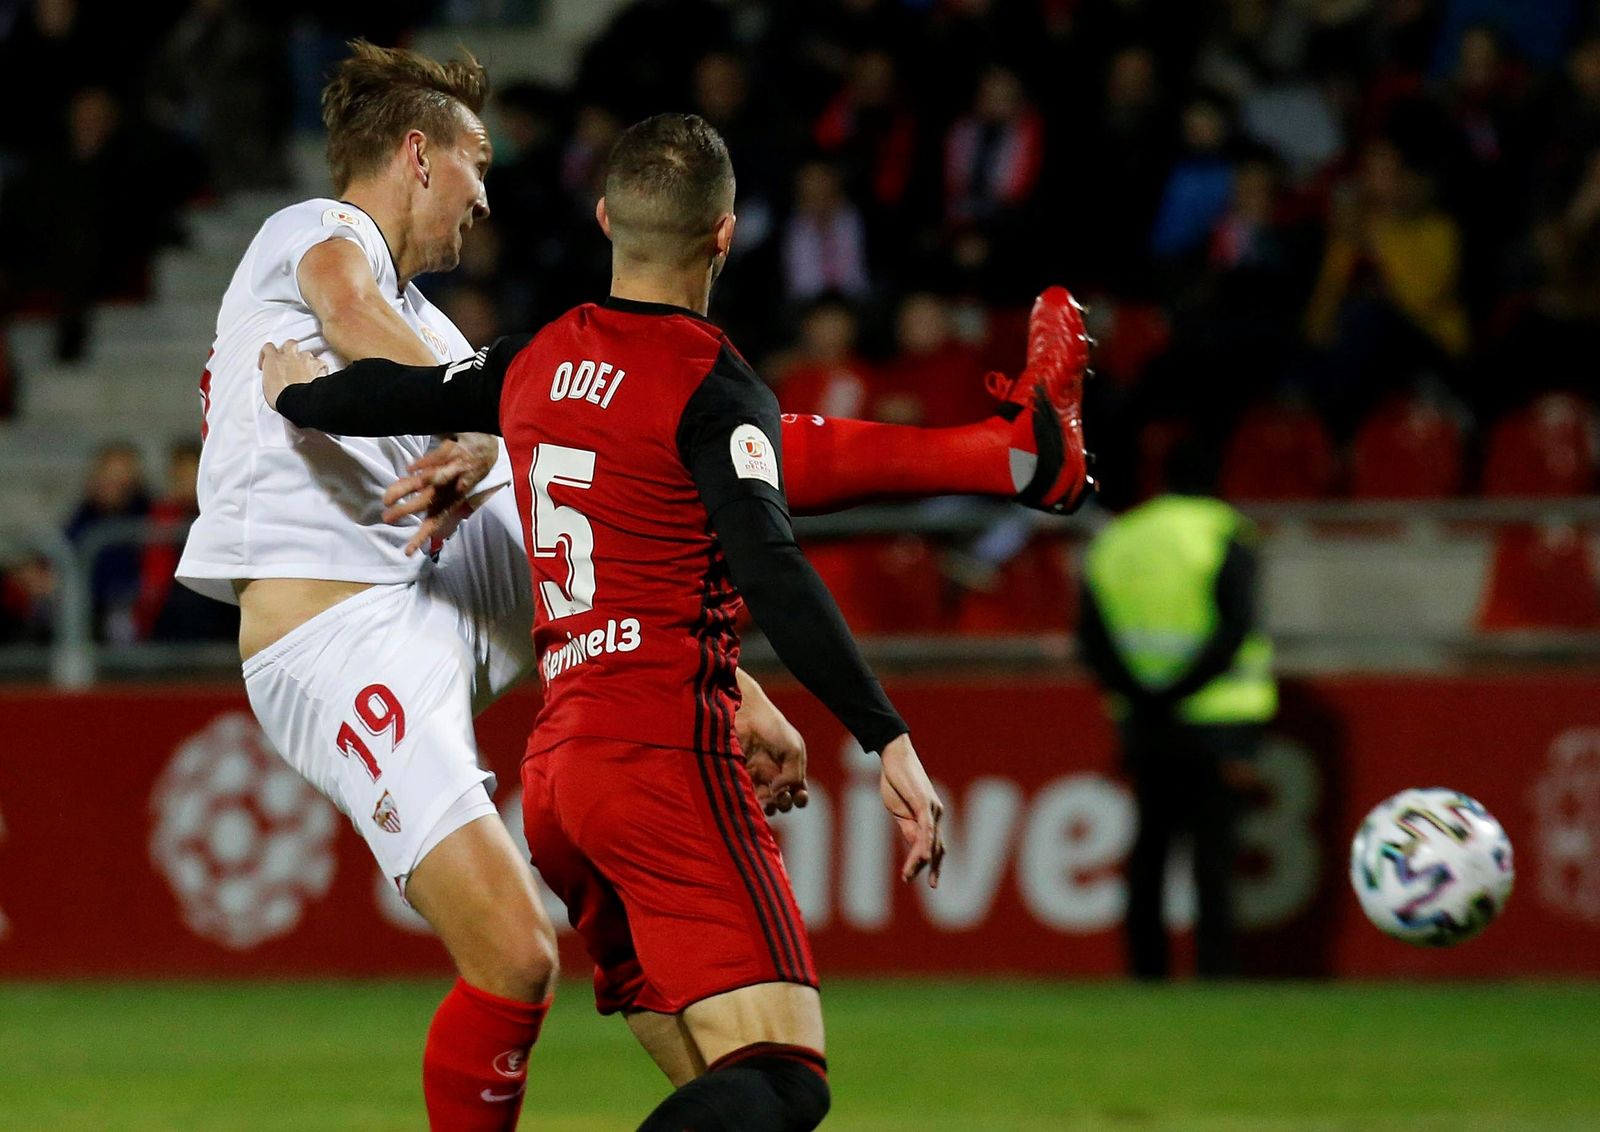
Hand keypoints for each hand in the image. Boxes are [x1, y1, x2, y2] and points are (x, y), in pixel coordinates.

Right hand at [259, 339, 326, 410]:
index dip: (268, 353)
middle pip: (290, 344)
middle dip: (290, 350)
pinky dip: (320, 368)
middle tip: (288, 359)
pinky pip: (321, 363)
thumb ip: (271, 375)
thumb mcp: (267, 385)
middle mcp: (290, 356)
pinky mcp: (318, 367)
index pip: (268, 348)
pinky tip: (318, 374)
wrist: (296, 400)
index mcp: (274, 359)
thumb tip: (274, 378)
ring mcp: (305, 360)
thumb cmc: (280, 396)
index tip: (269, 361)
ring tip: (304, 371)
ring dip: (305, 361)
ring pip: (307, 354)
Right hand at [383, 434, 501, 555]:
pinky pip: (433, 460)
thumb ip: (436, 507)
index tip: (407, 551)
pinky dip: (421, 464)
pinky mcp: (450, 453)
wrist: (485, 450)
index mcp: (450, 503)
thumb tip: (419, 521)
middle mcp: (449, 490)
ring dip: (407, 490)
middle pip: (424, 503)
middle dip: (405, 510)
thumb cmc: (465, 477)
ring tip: (389, 498)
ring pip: (426, 482)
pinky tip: (408, 469)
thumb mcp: (455, 497)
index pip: (433, 524)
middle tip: (386, 517)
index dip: (420, 537)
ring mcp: (449, 472)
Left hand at [734, 670, 808, 814]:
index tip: (799, 795)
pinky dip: (753, 803)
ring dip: (770, 807)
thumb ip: (793, 774)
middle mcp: (775, 775)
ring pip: (766, 803)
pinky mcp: (740, 777)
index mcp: (791, 768)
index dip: (800, 799)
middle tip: (781, 795)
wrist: (744, 714)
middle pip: (783, 801)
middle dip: (784, 804)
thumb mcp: (793, 749)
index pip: (799, 793)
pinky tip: (756, 800)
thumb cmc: (772, 727)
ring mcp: (756, 777)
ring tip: (769, 802)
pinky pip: (748, 797)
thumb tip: (779, 793)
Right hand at [878, 734, 944, 886]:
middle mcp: (937, 814)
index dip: (933, 866)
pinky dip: (926, 843)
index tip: (931, 884)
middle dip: (929, 868)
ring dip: (919, 860)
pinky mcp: (923, 802)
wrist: (893, 757)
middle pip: (936, 848)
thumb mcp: (900, 811)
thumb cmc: (896, 781)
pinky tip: (924, 856)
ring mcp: (932, 808)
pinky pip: (926, 827)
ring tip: (909, 876)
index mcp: (932, 818)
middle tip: (921, 883)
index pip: (936, 847)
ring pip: (930, 841)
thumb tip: (916, 849)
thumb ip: (909, 829)